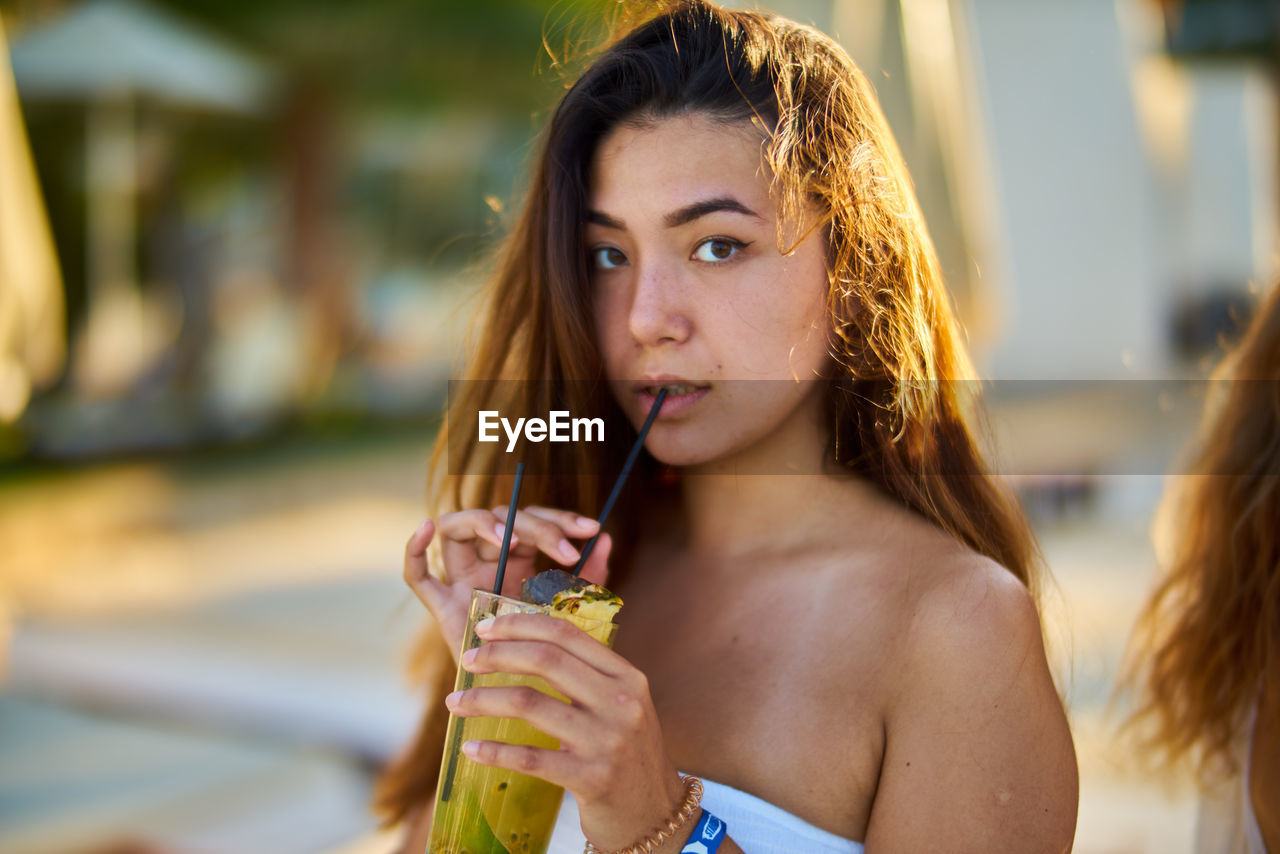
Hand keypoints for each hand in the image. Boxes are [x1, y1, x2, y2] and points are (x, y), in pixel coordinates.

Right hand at [403, 506, 611, 661]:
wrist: (537, 710)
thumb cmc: (557, 659)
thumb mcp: (577, 612)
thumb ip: (589, 576)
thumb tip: (607, 537)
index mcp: (521, 560)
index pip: (533, 518)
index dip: (559, 518)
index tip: (590, 529)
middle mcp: (488, 565)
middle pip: (499, 519)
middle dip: (535, 525)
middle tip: (565, 550)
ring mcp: (462, 583)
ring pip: (458, 529)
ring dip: (484, 524)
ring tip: (511, 539)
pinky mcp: (443, 608)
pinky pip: (417, 576)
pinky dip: (414, 549)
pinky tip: (426, 529)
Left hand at [444, 612, 688, 851]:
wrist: (654, 814)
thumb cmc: (625, 754)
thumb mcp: (620, 706)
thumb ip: (586, 676)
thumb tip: (522, 644)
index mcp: (626, 676)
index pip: (566, 634)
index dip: (520, 624)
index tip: (486, 628)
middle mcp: (621, 702)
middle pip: (546, 660)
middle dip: (497, 654)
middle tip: (467, 659)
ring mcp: (608, 741)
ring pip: (530, 704)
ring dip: (483, 700)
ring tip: (455, 702)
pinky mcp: (592, 779)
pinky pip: (531, 758)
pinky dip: (494, 751)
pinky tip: (471, 749)